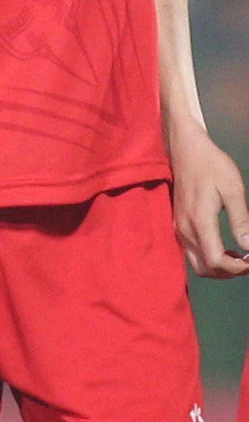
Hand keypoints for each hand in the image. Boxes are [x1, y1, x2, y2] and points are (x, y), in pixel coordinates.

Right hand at [166, 121, 248, 277]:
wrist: (185, 149)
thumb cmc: (211, 165)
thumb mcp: (233, 189)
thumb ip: (241, 220)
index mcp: (200, 221)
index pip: (216, 261)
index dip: (238, 268)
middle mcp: (185, 229)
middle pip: (205, 269)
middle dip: (230, 272)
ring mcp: (179, 228)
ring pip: (198, 264)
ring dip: (220, 268)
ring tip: (241, 257)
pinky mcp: (179, 225)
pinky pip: (192, 254)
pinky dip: (210, 260)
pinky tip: (227, 249)